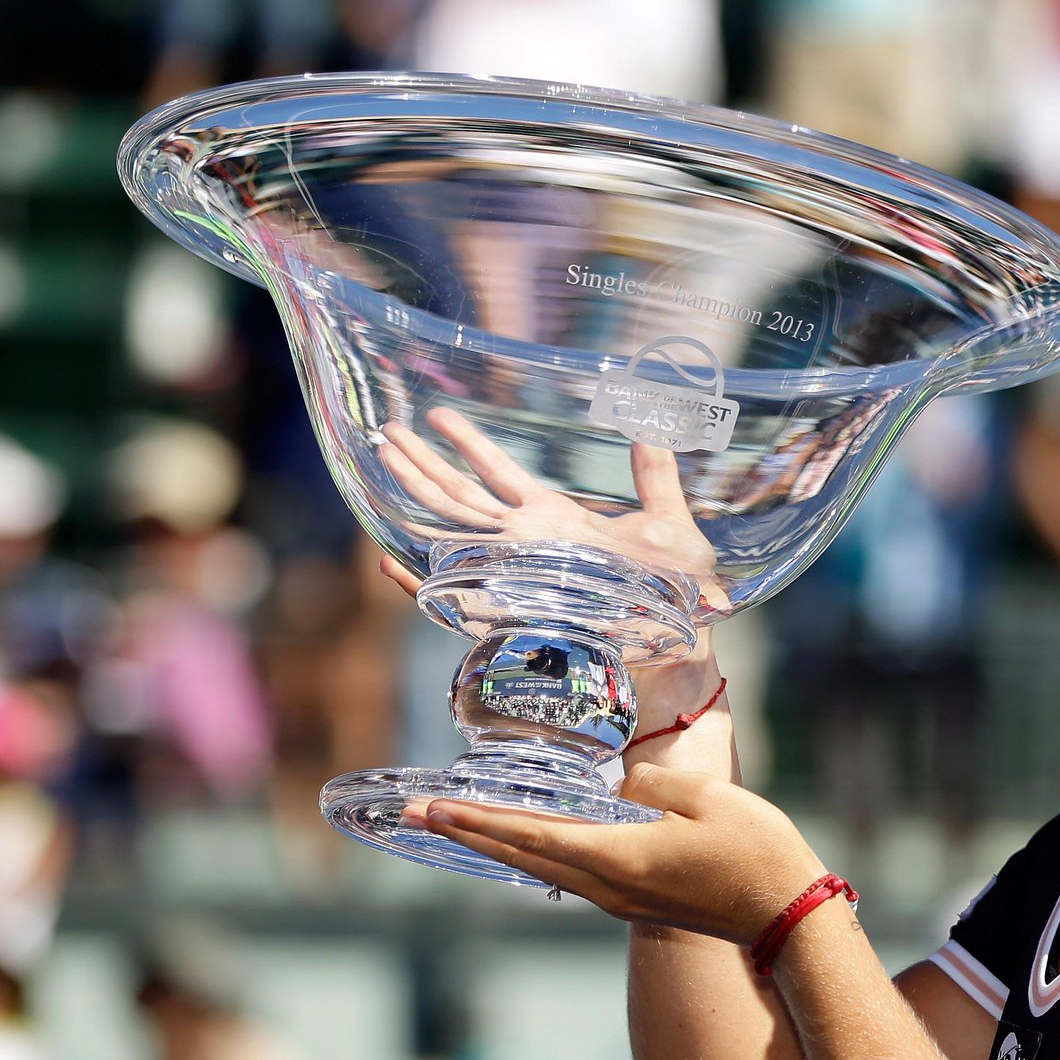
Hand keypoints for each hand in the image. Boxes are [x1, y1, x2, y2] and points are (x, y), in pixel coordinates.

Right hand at [377, 405, 724, 609]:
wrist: (678, 643)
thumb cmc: (676, 590)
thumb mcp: (671, 523)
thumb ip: (657, 476)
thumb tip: (653, 426)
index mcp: (554, 518)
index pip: (499, 472)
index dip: (468, 442)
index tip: (437, 416)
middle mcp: (525, 543)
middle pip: (460, 495)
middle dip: (421, 463)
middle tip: (386, 432)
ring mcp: (514, 576)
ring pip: (449, 531)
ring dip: (413, 500)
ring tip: (381, 466)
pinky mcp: (512, 614)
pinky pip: (455, 599)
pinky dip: (419, 584)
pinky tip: (389, 563)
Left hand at [410, 763, 824, 943]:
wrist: (788, 914)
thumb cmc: (756, 852)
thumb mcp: (706, 799)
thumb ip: (651, 784)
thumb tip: (620, 789)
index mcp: (619, 858)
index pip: (531, 835)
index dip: (477, 820)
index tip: (430, 809)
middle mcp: (608, 886)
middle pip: (521, 857)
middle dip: (466, 833)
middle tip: (413, 814)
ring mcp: (620, 899)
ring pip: (540, 868)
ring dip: (495, 844)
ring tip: (454, 823)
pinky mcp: (635, 899)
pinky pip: (568, 872)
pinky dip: (532, 852)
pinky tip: (522, 839)